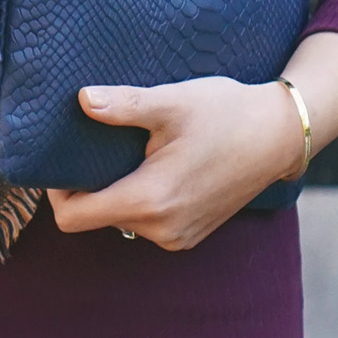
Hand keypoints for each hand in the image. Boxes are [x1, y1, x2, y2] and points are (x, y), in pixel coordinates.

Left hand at [47, 32, 337, 251]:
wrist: (280, 135)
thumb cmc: (227, 114)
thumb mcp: (172, 102)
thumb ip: (124, 105)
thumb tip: (82, 100)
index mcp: (149, 200)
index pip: (72, 216)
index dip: (57, 190)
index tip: (64, 160)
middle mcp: (160, 228)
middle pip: (95, 216)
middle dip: (89, 185)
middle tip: (99, 146)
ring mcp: (177, 236)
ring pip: (121, 219)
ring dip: (118, 191)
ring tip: (135, 154)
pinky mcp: (190, 234)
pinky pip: (147, 222)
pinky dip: (142, 199)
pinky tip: (158, 168)